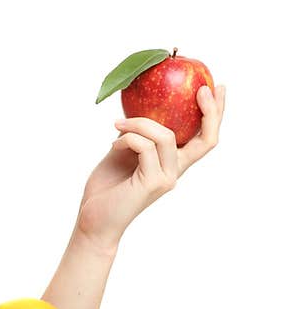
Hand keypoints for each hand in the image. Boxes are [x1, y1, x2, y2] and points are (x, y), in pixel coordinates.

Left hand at [75, 84, 225, 250]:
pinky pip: (144, 146)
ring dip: (139, 123)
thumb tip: (139, 109)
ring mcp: (167, 178)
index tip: (213, 87)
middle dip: (210, 111)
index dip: (214, 114)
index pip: (204, 138)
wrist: (94, 220)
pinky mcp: (153, 183)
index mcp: (172, 163)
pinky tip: (112, 145)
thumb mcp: (122, 152)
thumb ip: (136, 135)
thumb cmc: (106, 188)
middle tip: (201, 88)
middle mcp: (175, 171)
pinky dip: (127, 139)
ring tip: (117, 125)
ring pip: (164, 135)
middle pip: (207, 139)